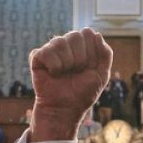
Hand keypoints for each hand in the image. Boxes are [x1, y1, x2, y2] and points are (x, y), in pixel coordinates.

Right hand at [29, 28, 112, 142]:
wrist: (65, 109)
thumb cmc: (82, 94)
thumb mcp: (101, 75)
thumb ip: (105, 54)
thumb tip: (96, 34)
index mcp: (82, 46)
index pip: (88, 33)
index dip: (90, 52)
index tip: (89, 67)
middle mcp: (66, 45)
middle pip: (75, 35)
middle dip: (79, 58)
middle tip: (75, 72)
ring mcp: (51, 50)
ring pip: (59, 42)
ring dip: (66, 63)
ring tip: (64, 74)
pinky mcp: (37, 57)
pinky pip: (46, 51)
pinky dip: (53, 66)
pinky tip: (52, 74)